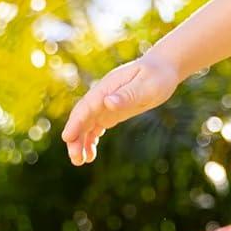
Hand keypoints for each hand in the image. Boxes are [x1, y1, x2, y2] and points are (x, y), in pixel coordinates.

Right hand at [61, 52, 179, 165]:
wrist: (163, 69)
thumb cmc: (157, 75)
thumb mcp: (147, 86)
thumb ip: (128, 95)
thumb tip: (107, 103)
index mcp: (107, 88)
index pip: (86, 108)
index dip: (76, 123)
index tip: (66, 138)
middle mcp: (102, 97)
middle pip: (83, 118)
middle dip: (76, 138)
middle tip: (76, 160)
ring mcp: (106, 105)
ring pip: (87, 125)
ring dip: (81, 142)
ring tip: (80, 161)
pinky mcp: (112, 112)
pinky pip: (96, 127)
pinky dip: (91, 140)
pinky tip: (90, 154)